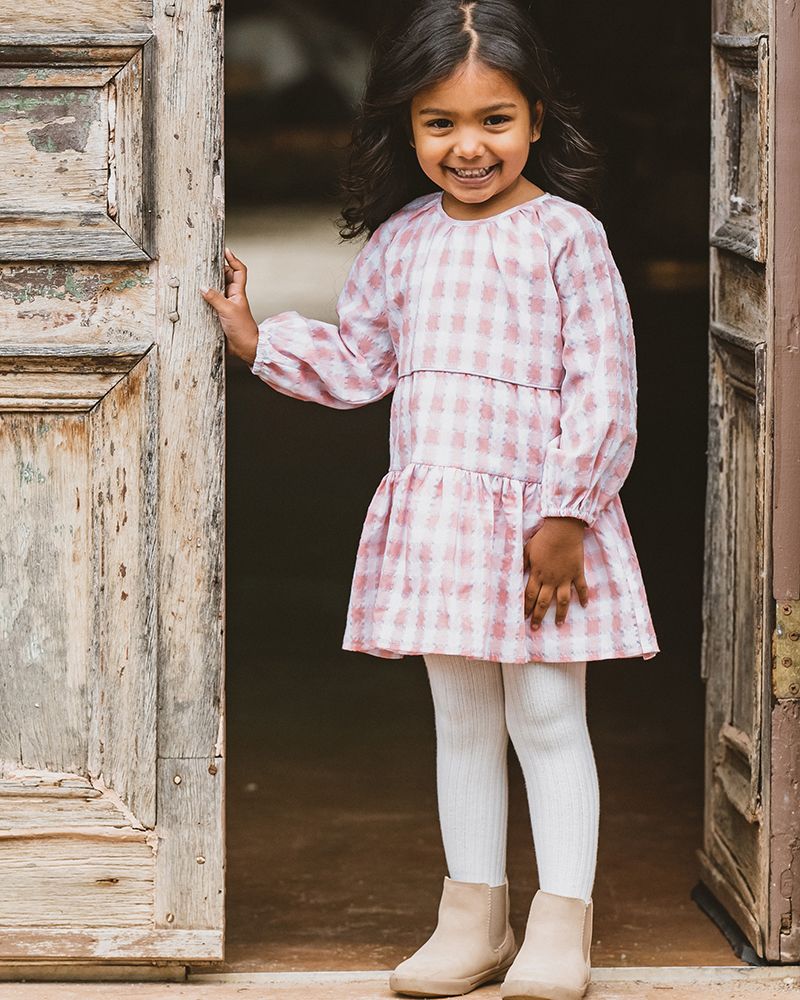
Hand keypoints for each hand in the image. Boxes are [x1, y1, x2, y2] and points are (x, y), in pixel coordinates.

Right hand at [200, 248, 259, 365]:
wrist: (245, 348)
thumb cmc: (243, 329)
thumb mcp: (228, 310)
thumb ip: (215, 298)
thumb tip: (203, 287)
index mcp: (238, 293)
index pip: (239, 271)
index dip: (233, 259)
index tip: (225, 251)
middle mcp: (232, 297)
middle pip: (226, 277)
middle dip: (217, 269)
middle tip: (205, 263)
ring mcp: (226, 306)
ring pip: (217, 290)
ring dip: (209, 284)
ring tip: (197, 277)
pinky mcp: (219, 315)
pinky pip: (211, 303)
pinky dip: (204, 299)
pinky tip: (196, 297)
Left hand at [523, 517, 589, 628]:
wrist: (562, 530)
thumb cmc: (543, 538)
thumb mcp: (527, 549)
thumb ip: (522, 563)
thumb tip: (514, 572)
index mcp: (537, 574)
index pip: (530, 595)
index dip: (526, 607)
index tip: (524, 617)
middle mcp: (550, 579)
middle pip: (543, 602)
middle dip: (538, 616)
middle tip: (535, 628)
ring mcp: (565, 578)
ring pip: (562, 601)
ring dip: (560, 614)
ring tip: (558, 624)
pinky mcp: (577, 573)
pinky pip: (581, 588)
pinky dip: (583, 597)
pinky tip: (584, 606)